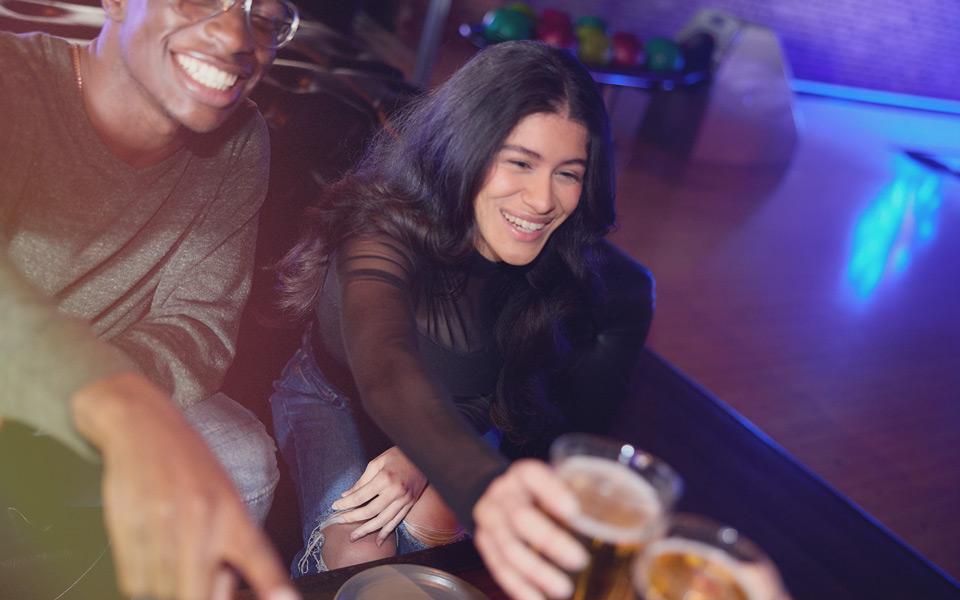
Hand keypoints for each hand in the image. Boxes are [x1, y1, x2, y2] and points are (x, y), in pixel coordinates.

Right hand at [71, 372, 297, 599]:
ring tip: (169, 553)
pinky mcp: (128, 525)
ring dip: (165, 586)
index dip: (273, 585)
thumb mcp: (223, 496)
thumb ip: (230, 542)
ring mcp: (163, 523)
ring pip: (163, 591)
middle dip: (198, 595)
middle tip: (201, 579)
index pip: (257, 557)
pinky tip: (148, 551)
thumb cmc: (188, 465)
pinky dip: (141, 579)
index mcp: (232, 511)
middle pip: (197, 594)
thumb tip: (229, 586)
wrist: (142, 425)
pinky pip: (134, 581)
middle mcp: (201, 518)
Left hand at [331, 446, 427, 544]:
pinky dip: (386, 532)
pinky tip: (378, 540)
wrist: (422, 455)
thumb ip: (362, 480)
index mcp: (385, 478)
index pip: (360, 496)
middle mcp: (395, 491)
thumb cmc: (398, 456)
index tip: (335, 506)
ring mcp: (404, 499)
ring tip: (354, 537)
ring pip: (383, 520)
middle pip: (370, 511)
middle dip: (353, 518)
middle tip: (339, 522)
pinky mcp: (410, 504)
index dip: (346, 503)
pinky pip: (396, 521)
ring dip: (367, 530)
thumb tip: (346, 495)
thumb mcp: (377, 462)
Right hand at [473, 460, 588, 599]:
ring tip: (564, 589)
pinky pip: (499, 569)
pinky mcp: (484, 545)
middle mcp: (502, 495)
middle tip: (579, 560)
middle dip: (549, 541)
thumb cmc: (538, 493)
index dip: (551, 492)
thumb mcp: (554, 482)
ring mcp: (490, 521)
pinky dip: (519, 588)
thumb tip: (636, 524)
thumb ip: (583, 495)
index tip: (573, 511)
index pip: (532, 475)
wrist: (497, 497)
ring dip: (537, 572)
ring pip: (508, 548)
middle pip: (520, 517)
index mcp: (522, 474)